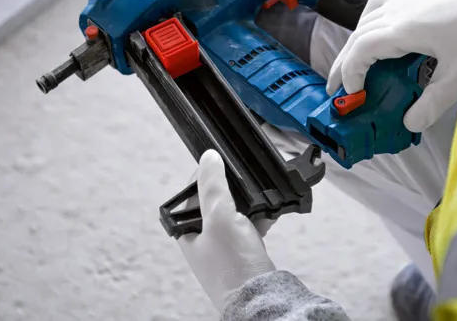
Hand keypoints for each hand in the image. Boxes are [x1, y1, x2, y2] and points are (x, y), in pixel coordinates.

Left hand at [177, 150, 275, 311]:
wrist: (261, 300)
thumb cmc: (233, 266)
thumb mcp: (220, 216)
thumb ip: (213, 185)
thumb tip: (208, 157)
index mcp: (186, 232)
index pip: (191, 193)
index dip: (206, 176)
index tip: (222, 165)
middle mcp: (202, 240)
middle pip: (215, 201)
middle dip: (234, 191)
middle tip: (245, 185)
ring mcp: (224, 247)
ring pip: (235, 213)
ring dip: (249, 204)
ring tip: (261, 200)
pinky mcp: (243, 253)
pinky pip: (250, 227)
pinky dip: (260, 218)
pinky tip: (270, 214)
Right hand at [327, 0, 456, 131]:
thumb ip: (432, 102)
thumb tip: (410, 124)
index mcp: (402, 29)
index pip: (360, 51)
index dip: (349, 73)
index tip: (352, 93)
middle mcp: (396, 9)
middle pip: (357, 36)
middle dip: (343, 63)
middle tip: (335, 87)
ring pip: (364, 19)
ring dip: (354, 42)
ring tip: (351, 63)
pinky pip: (379, 6)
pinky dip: (368, 24)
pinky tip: (375, 35)